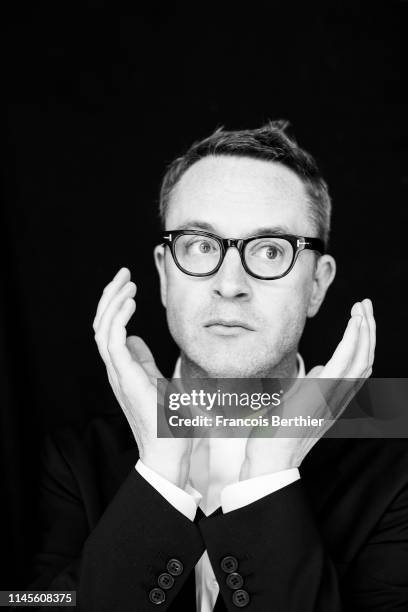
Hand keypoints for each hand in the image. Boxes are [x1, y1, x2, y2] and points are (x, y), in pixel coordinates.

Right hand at [93, 267, 191, 486]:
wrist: (169, 450)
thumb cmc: (166, 420)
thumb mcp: (156, 379)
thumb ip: (143, 360)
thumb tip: (136, 340)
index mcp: (122, 367)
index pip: (109, 328)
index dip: (115, 304)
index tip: (128, 283)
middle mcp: (115, 368)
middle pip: (101, 324)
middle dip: (110, 295)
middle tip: (123, 274)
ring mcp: (118, 373)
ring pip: (102, 329)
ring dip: (113, 302)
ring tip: (127, 283)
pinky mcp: (125, 377)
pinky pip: (113, 341)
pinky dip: (118, 318)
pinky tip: (130, 301)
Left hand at [240, 299, 375, 479]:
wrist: (270, 458)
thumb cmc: (279, 433)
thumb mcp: (300, 402)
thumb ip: (315, 385)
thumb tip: (320, 368)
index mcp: (336, 399)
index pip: (359, 365)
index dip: (363, 341)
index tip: (360, 318)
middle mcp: (341, 398)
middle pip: (366, 358)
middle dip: (369, 329)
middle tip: (366, 304)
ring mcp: (334, 396)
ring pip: (362, 358)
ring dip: (364, 329)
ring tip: (363, 307)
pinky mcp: (323, 393)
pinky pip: (346, 362)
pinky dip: (353, 340)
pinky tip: (355, 322)